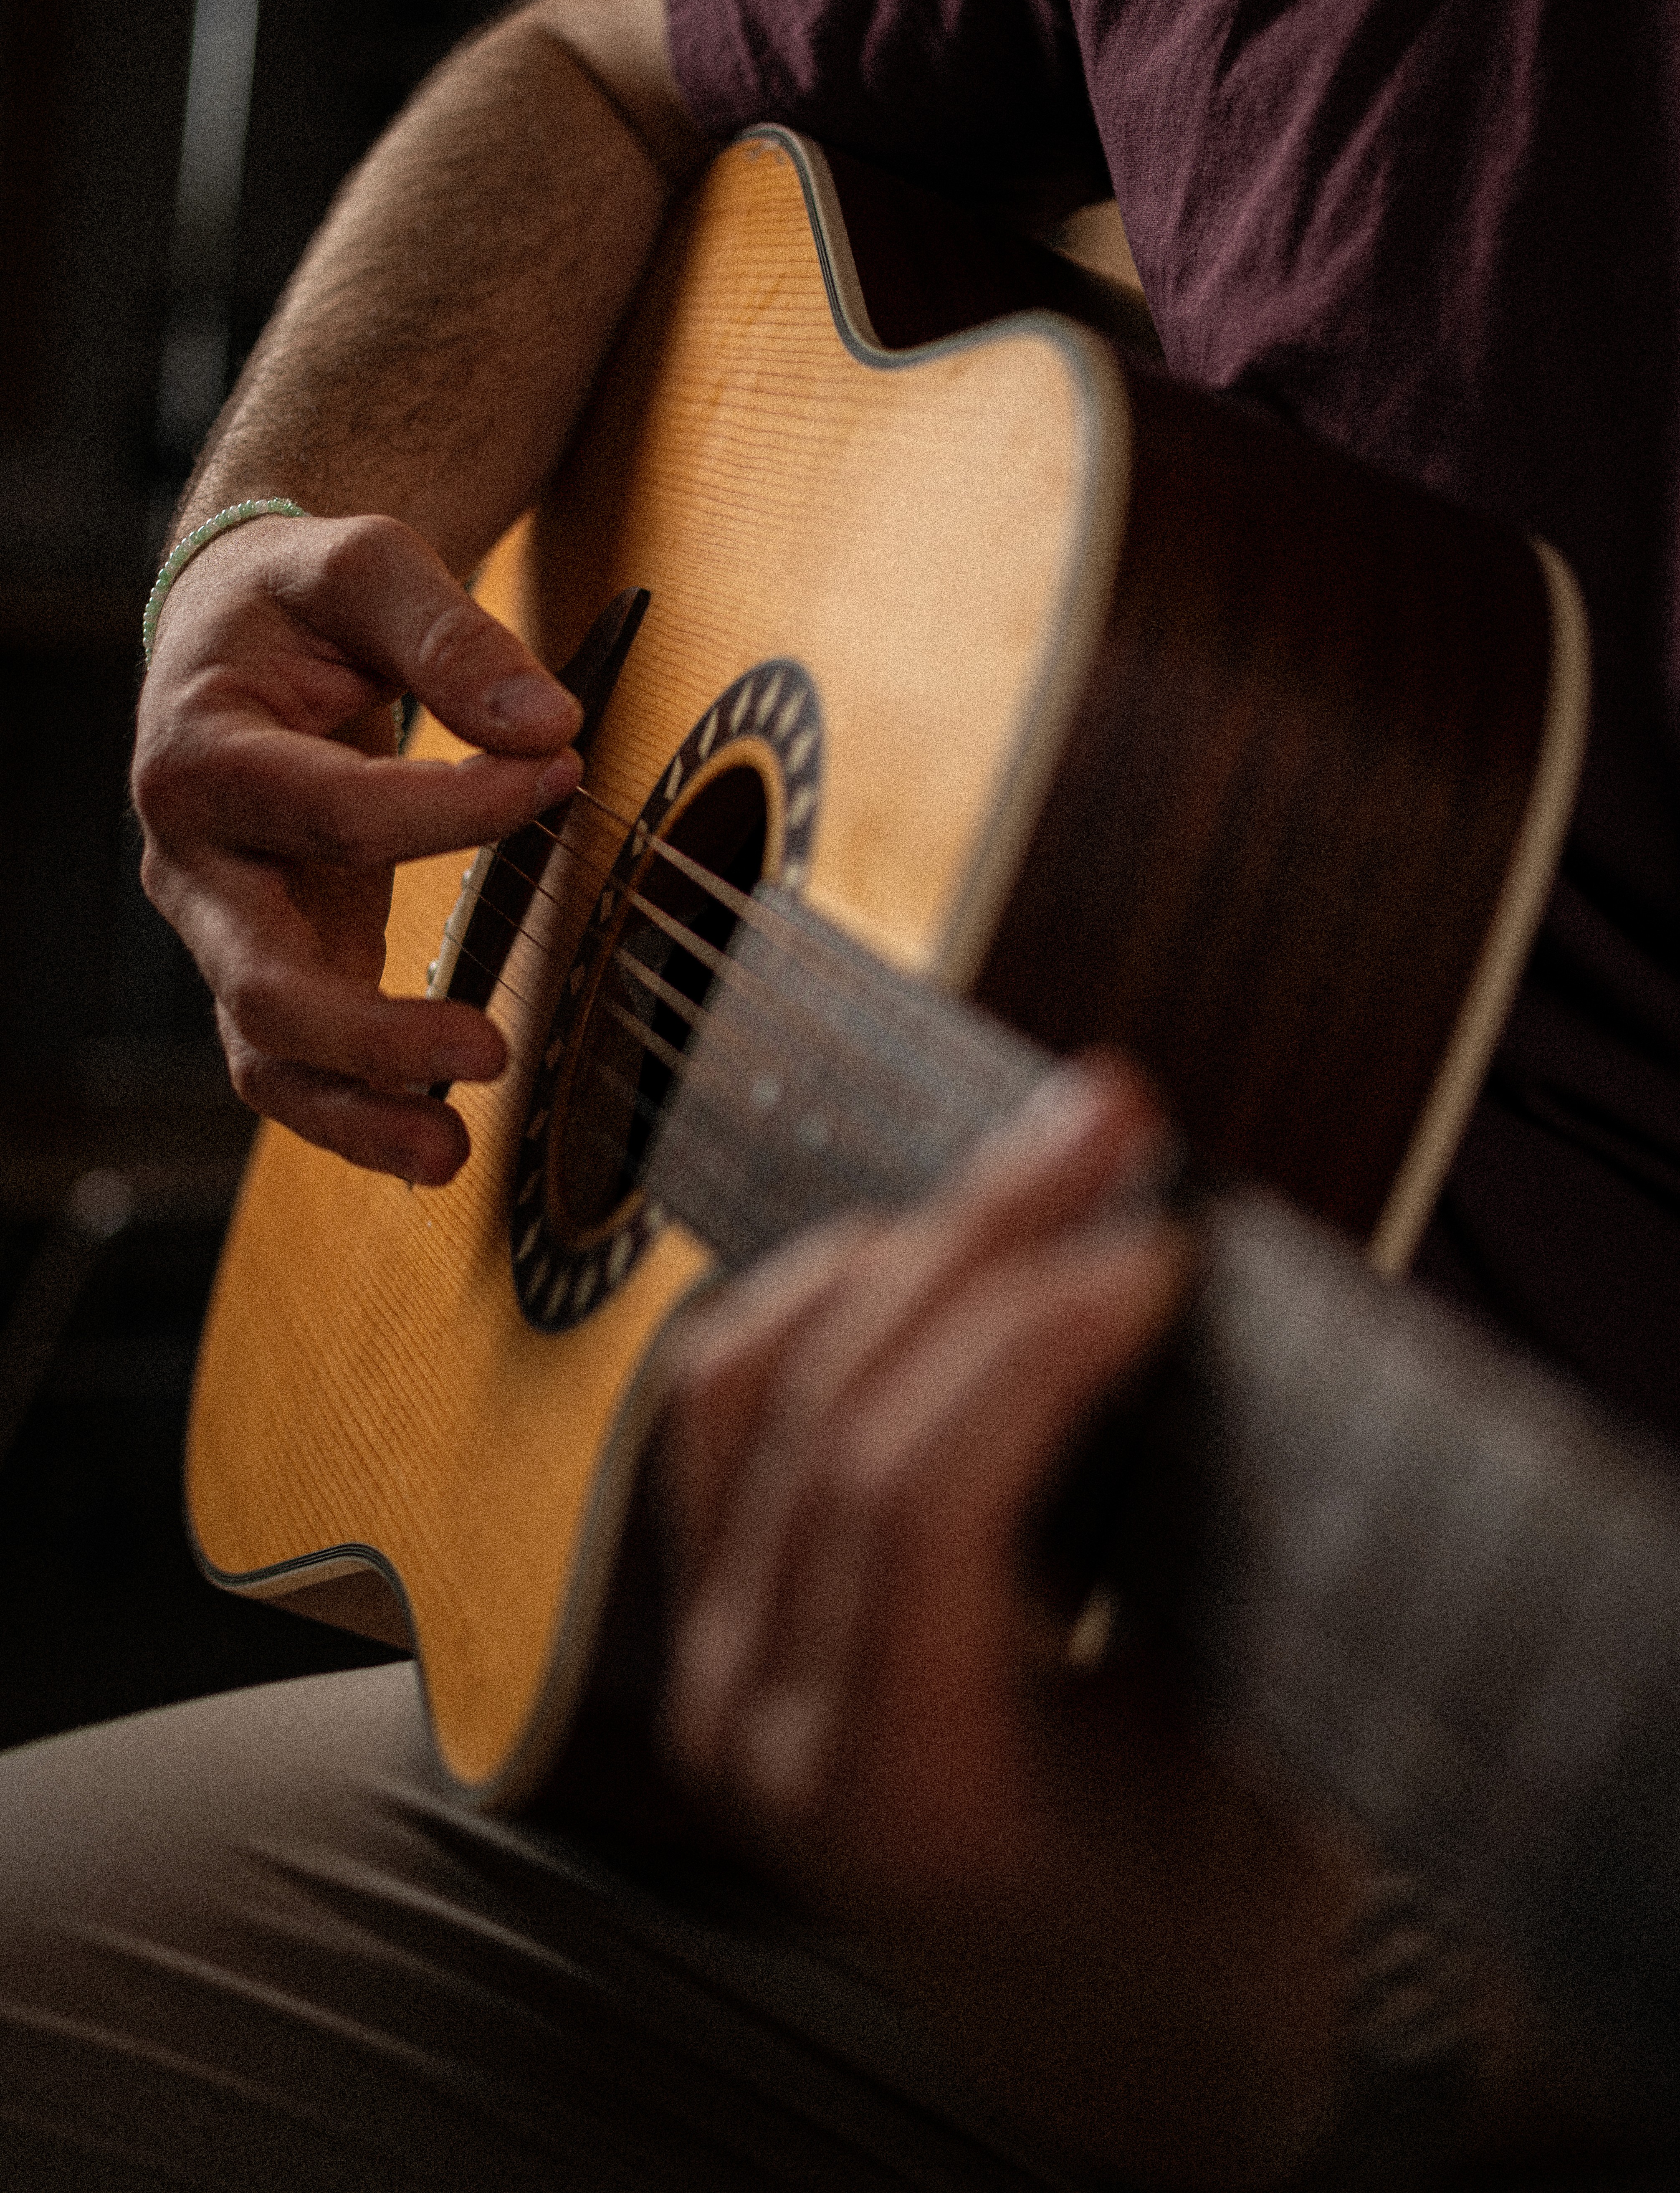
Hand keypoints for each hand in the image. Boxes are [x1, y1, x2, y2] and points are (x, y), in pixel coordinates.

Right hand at [132, 509, 581, 1182]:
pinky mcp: (270, 960)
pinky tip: (435, 1140)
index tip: (557, 775)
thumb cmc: (300, 599)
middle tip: (488, 1049)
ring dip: (357, 1110)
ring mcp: (225, 925)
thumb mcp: (367, 566)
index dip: (452, 807)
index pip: (332, 808)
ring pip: (267, 1051)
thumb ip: (450, 634)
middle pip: (259, 978)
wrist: (234, 629)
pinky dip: (358, 1110)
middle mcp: (192, 858)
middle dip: (370, 1032)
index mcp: (200, 751)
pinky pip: (296, 1062)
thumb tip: (544, 721)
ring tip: (451, 1152)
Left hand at [659, 1056, 1350, 2184]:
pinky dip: (820, 1298)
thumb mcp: (1249, 1759)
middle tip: (1111, 1117)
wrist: (1102, 2022)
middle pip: (829, 1412)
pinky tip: (926, 1243)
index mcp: (896, 1793)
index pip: (918, 1502)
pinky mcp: (708, 1618)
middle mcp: (759, 1729)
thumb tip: (1183, 1299)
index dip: (1037, 1341)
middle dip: (982, 1235)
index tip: (1161, 1244)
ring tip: (1032, 1168)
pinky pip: (719, 1412)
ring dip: (895, 1242)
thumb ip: (1207, 1556)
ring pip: (745, 1383)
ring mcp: (711, 1668)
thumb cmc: (1204, 1914)